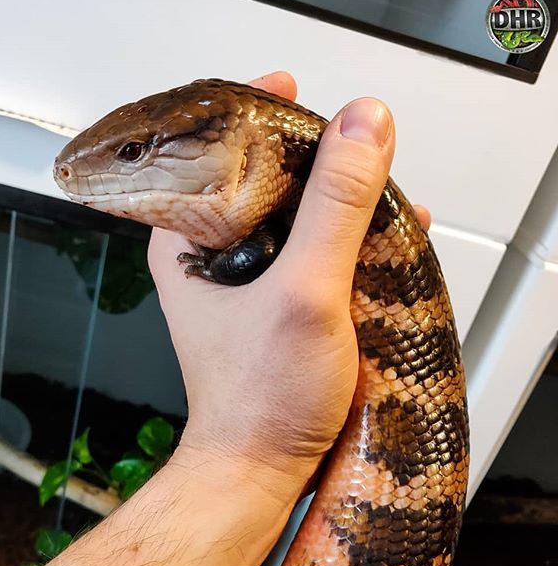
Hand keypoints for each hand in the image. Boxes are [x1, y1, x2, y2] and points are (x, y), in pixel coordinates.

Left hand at [149, 71, 429, 499]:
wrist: (257, 469)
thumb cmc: (262, 398)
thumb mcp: (305, 293)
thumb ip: (334, 209)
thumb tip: (361, 127)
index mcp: (187, 241)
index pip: (214, 149)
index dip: (257, 114)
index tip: (298, 95)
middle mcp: (207, 256)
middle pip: (257, 178)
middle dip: (311, 159)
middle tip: (352, 149)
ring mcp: (239, 282)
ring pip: (287, 216)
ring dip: (334, 202)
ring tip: (377, 195)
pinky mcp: (268, 306)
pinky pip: (304, 255)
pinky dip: (340, 243)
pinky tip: (379, 244)